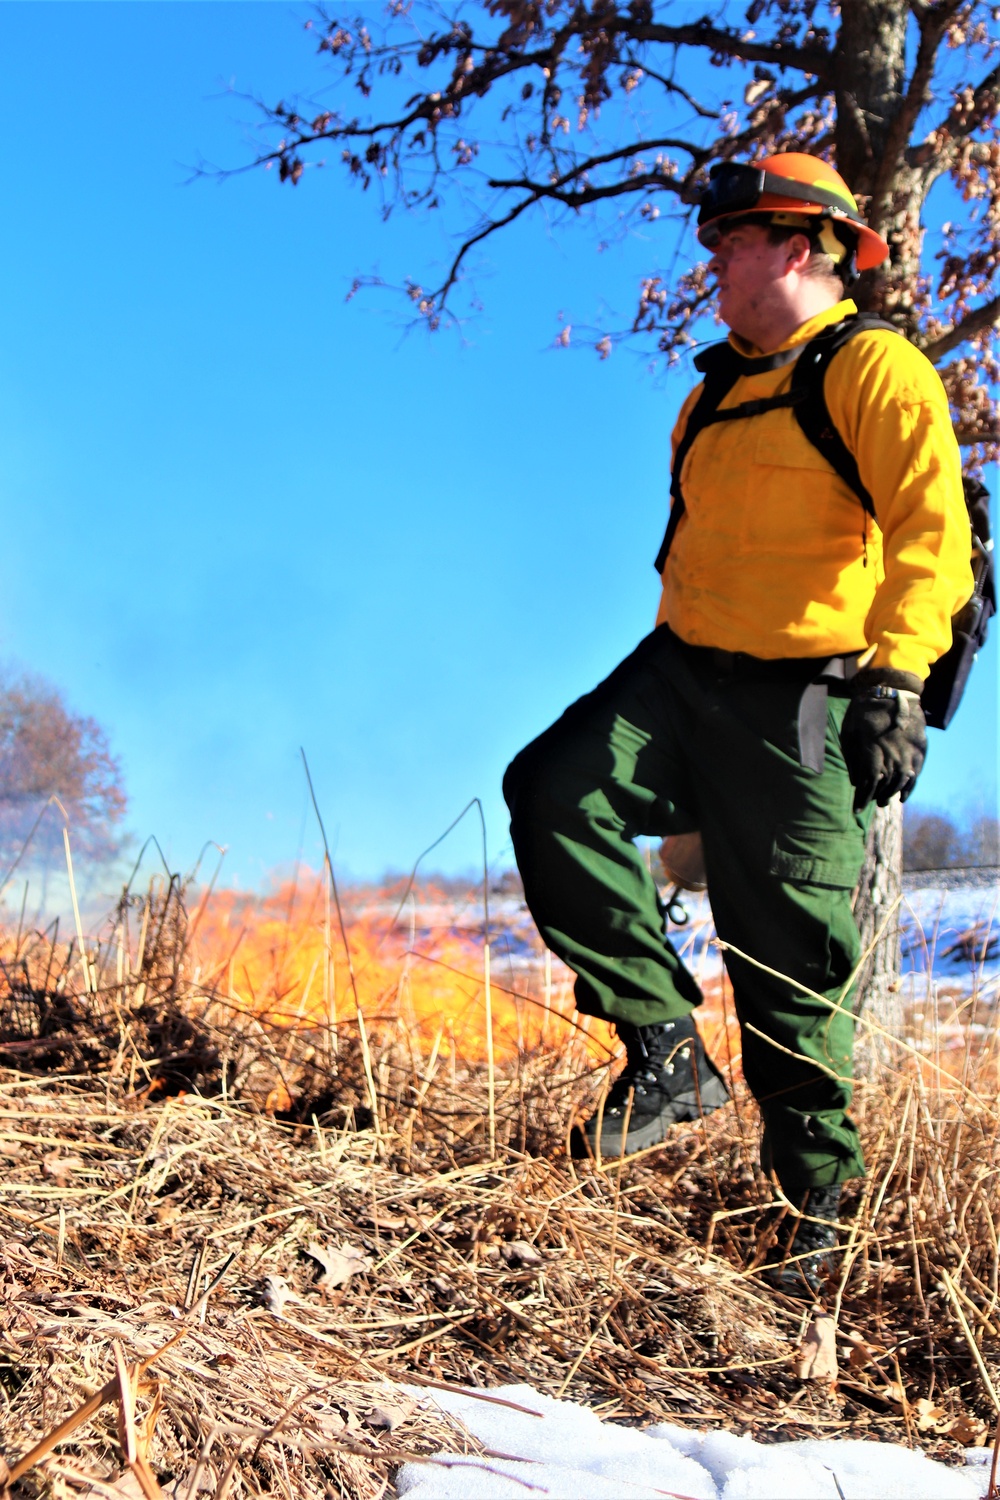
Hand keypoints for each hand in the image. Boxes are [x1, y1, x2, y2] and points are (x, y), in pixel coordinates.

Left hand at [840, 668, 926, 808]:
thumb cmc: (863, 712)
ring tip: (884, 801)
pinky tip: (903, 796)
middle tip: (869, 804)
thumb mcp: (850, 734)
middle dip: (876, 798)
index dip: (862, 800)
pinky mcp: (919, 749)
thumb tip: (857, 783)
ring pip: (901, 783)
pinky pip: (916, 774)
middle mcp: (892, 757)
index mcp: (872, 753)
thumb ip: (853, 761)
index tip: (856, 809)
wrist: (890, 691)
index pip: (867, 786)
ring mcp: (908, 753)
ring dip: (891, 795)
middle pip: (884, 787)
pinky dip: (909, 787)